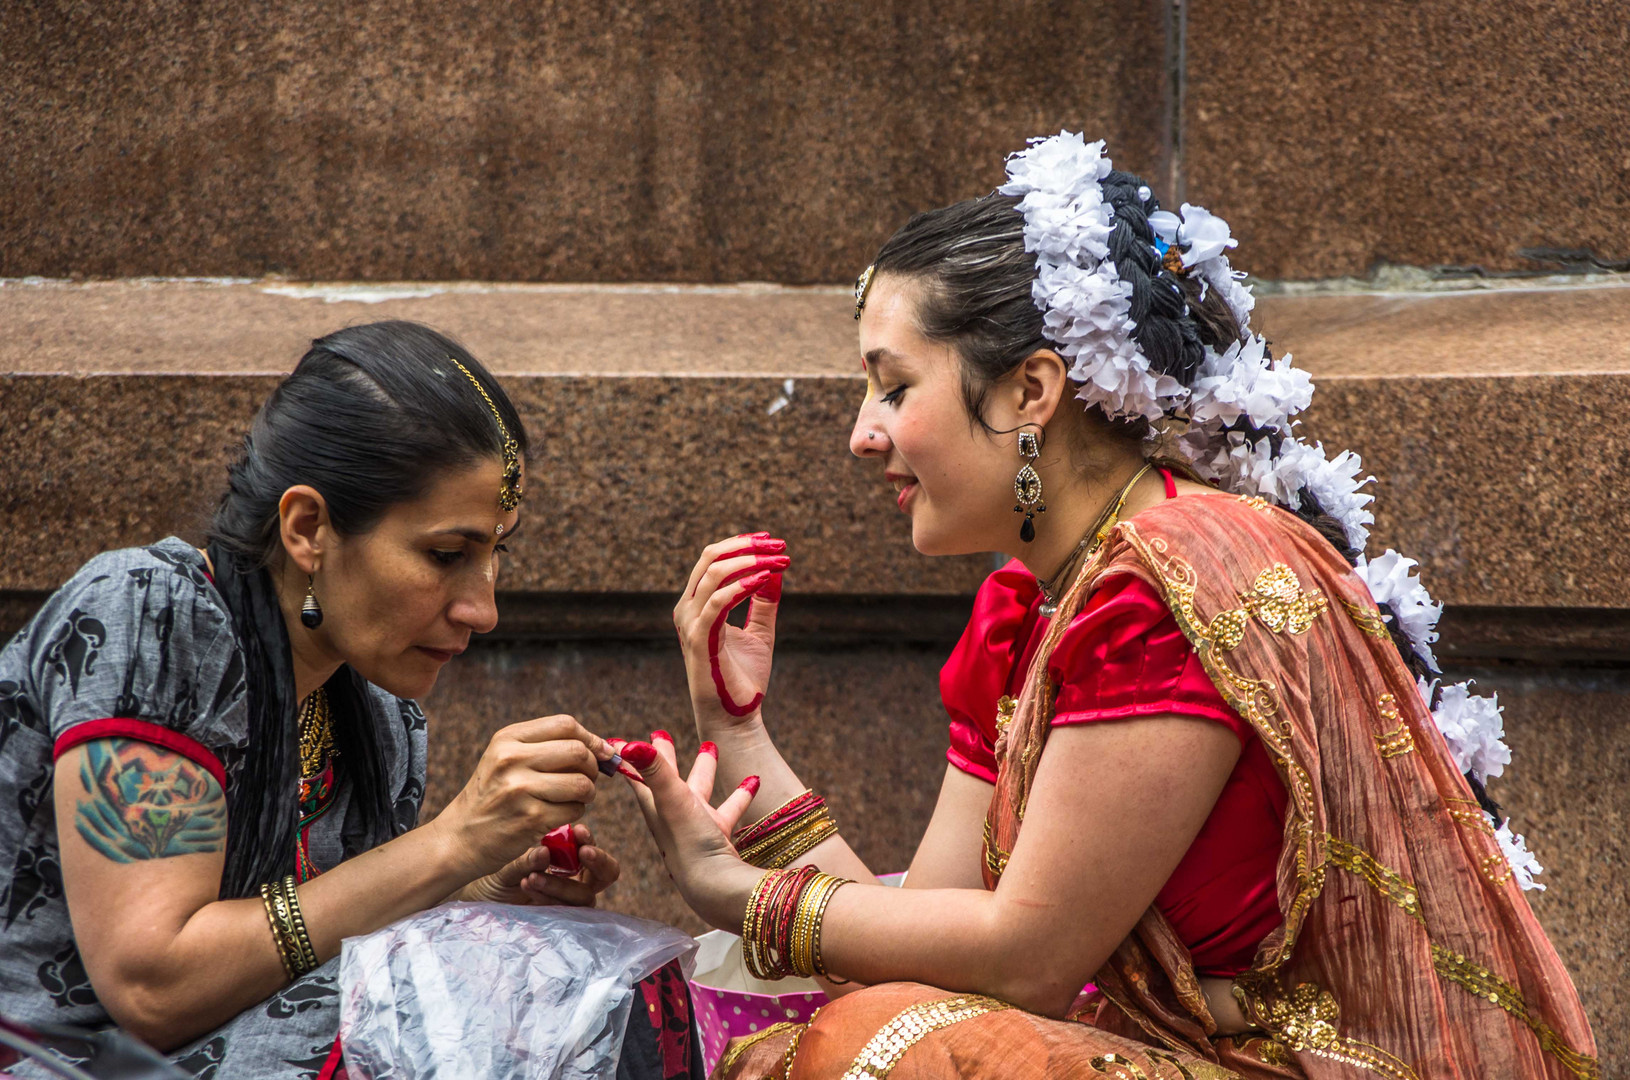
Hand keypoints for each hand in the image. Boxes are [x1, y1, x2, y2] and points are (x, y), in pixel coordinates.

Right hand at [433, 715, 611, 883]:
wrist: (460, 837)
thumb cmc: (493, 795)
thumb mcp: (506, 759)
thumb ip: (548, 746)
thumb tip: (604, 748)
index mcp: (507, 738)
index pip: (565, 724)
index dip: (590, 738)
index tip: (601, 752)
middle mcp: (511, 759)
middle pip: (578, 751)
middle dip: (592, 766)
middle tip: (587, 779)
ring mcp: (520, 789)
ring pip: (581, 783)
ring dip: (587, 793)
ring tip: (573, 798)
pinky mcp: (530, 819)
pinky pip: (574, 810)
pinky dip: (575, 813)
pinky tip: (558, 814)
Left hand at [459, 824, 620, 906]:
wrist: (481, 898)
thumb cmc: (499, 872)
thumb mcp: (510, 861)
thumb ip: (527, 858)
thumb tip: (545, 852)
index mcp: (569, 858)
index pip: (591, 848)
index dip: (590, 840)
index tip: (579, 831)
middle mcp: (576, 879)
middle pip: (607, 873)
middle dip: (599, 861)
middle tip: (583, 852)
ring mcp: (570, 902)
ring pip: (584, 895)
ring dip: (562, 884)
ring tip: (532, 876)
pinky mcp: (560, 920)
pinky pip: (565, 911)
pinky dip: (548, 897)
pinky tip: (526, 883)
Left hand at [617, 737, 763, 930]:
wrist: (716, 888)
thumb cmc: (689, 845)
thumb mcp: (673, 801)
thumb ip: (656, 772)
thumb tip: (629, 744)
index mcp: (656, 805)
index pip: (637, 775)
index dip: (626, 757)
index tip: (613, 739)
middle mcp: (673, 815)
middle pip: (666, 779)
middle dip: (665, 757)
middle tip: (661, 733)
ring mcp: (696, 826)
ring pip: (698, 791)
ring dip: (704, 770)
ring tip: (711, 747)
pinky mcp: (718, 836)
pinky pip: (729, 809)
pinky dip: (739, 794)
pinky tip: (753, 781)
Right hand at [673, 533, 787, 730]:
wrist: (735, 716)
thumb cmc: (743, 678)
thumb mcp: (760, 632)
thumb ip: (764, 602)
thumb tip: (776, 570)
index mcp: (697, 605)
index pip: (713, 559)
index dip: (743, 544)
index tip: (774, 541)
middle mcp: (688, 609)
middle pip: (710, 557)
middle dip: (747, 546)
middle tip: (780, 546)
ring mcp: (690, 622)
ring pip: (714, 573)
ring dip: (751, 562)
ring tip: (779, 562)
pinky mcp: (699, 638)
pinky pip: (719, 601)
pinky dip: (743, 585)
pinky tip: (765, 580)